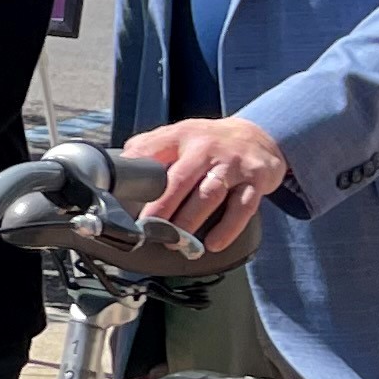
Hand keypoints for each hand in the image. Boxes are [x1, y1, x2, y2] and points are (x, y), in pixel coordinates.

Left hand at [126, 116, 284, 251]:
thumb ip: (148, 148)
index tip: (121, 197)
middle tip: (146, 229)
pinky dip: (227, 228)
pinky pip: (242, 207)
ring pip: (208, 195)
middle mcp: (206, 148)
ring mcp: (233, 164)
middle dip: (161, 207)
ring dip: (190, 221)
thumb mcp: (178, 135)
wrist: (259, 136)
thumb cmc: (209, 142)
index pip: (152, 151)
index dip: (135, 173)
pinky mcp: (257, 179)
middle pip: (180, 179)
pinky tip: (213, 244)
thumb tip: (119, 168)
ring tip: (175, 241)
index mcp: (181, 136)